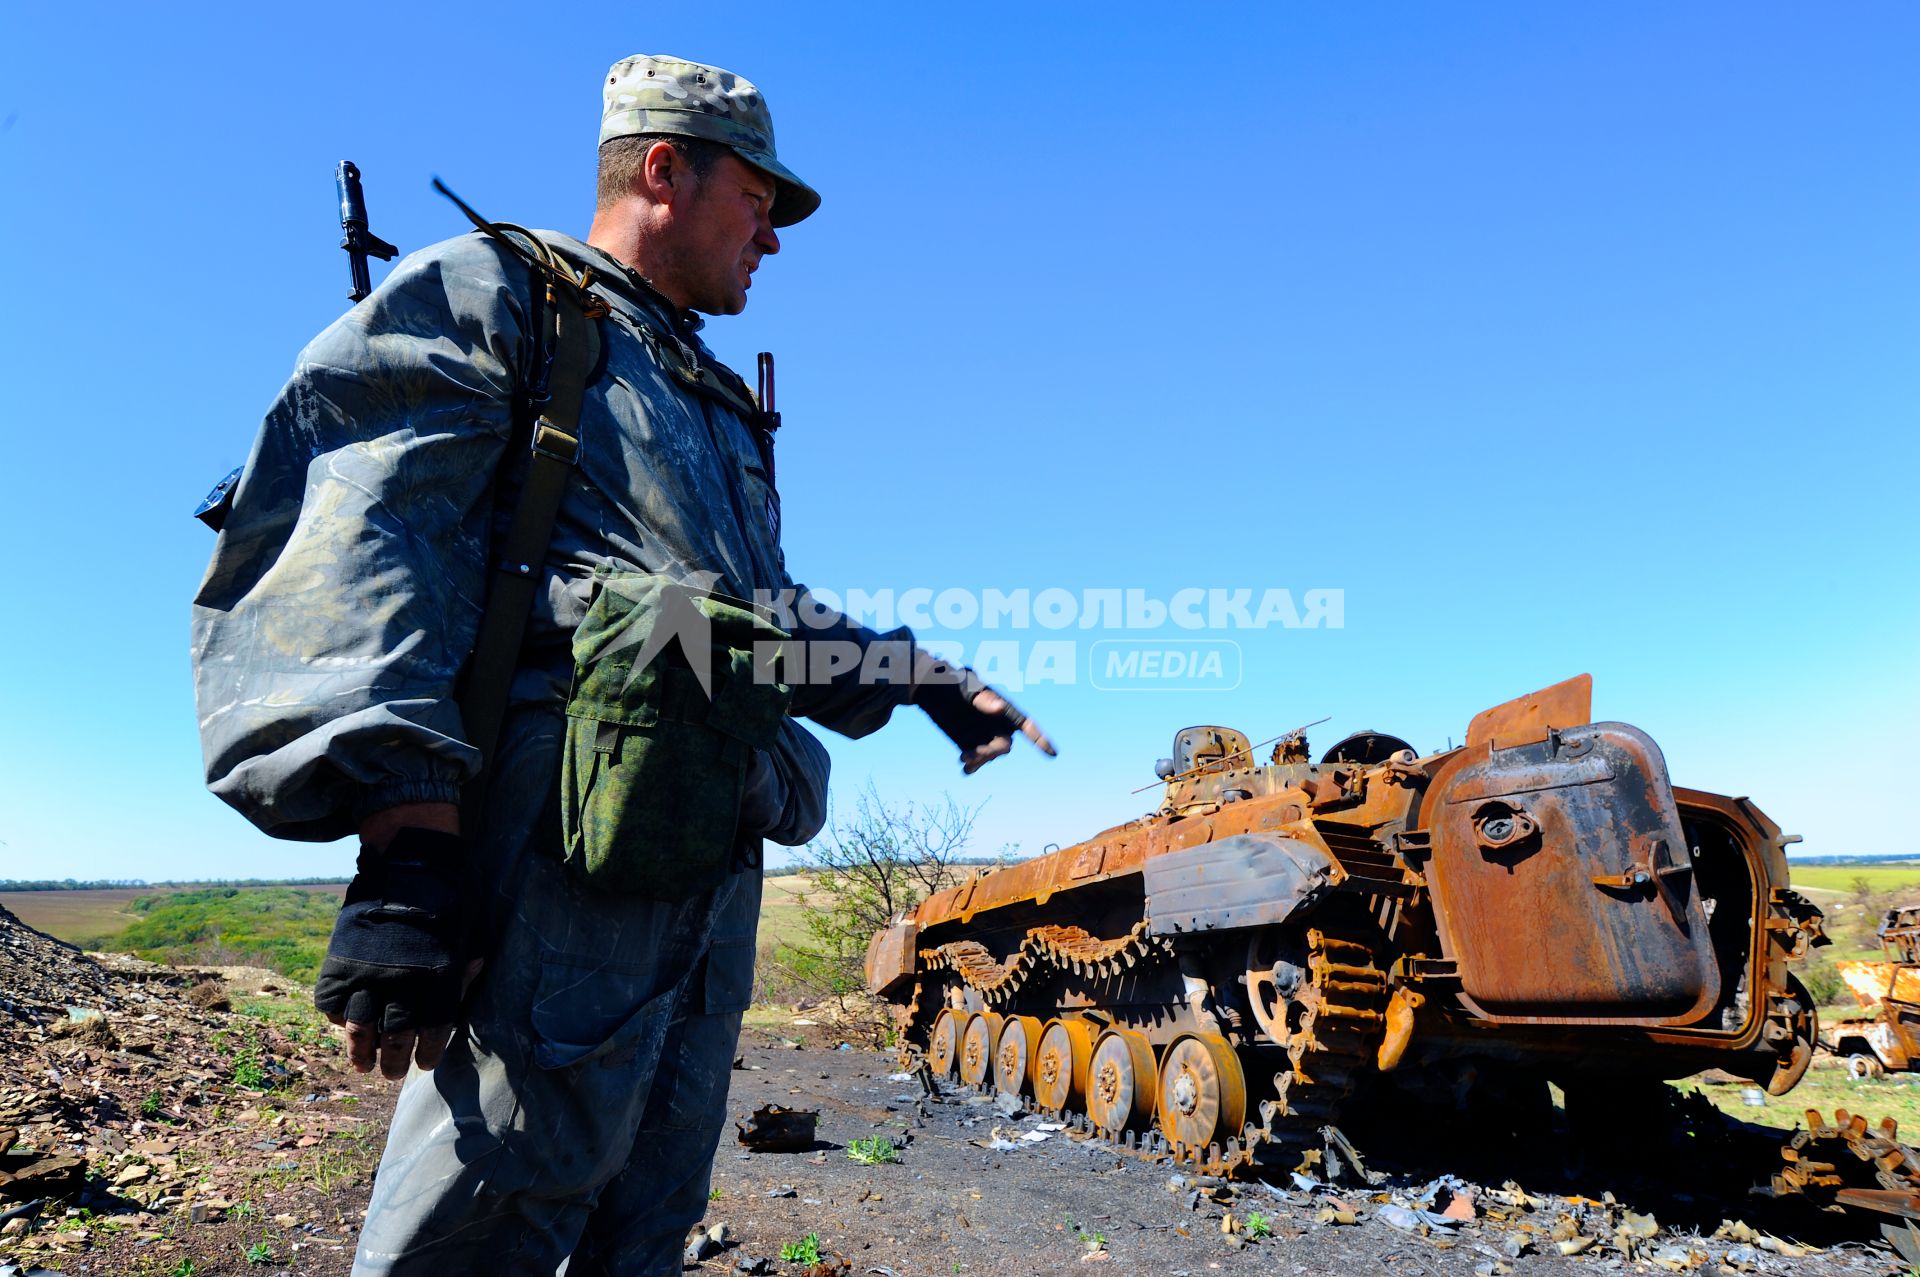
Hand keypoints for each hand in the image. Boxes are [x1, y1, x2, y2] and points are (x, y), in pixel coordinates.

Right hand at [314, 826, 478, 1079]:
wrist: (409, 867)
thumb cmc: (447, 901)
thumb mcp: (466, 937)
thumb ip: (462, 972)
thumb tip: (463, 997)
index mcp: (439, 980)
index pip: (434, 1031)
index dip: (428, 1052)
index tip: (424, 1064)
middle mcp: (402, 984)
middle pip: (396, 1037)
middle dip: (393, 1061)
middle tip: (390, 1072)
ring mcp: (367, 975)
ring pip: (359, 1030)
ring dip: (360, 1053)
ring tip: (362, 1066)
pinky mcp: (340, 964)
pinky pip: (330, 1004)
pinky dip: (335, 1018)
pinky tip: (343, 1025)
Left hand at [912, 657, 1056, 772]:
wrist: (931, 691)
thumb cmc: (954, 683)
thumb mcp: (968, 689)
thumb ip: (984, 700)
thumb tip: (1000, 706)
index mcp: (1004, 710)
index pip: (1027, 726)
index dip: (1041, 740)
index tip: (1053, 754)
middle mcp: (998, 725)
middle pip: (1003, 746)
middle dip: (991, 753)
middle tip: (971, 755)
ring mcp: (984, 736)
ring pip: (989, 755)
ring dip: (979, 760)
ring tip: (963, 759)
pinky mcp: (970, 743)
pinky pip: (975, 759)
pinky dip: (972, 765)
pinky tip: (964, 770)